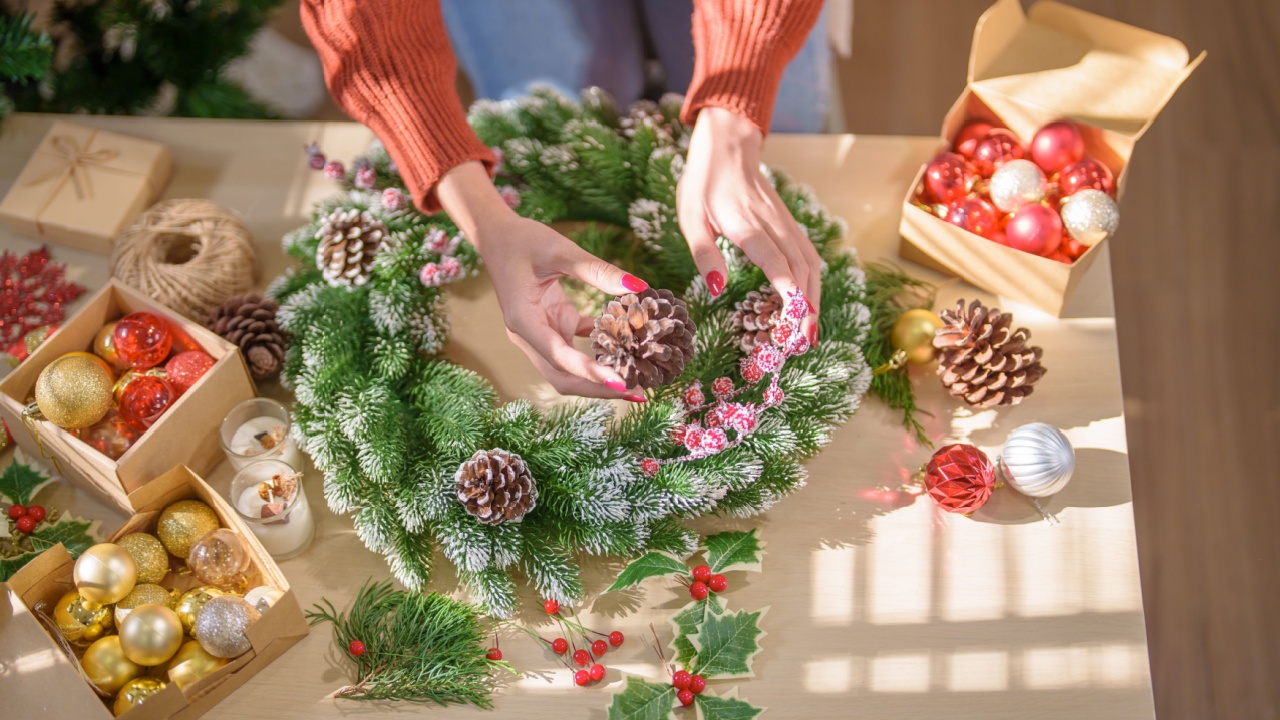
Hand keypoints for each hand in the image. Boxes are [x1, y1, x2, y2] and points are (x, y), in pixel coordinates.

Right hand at [437, 162, 648, 399]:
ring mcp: (540, 333)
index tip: (621, 382)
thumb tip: (636, 286)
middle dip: (597, 387)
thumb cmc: (522, 239)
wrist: (497, 234)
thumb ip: (596, 269)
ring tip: (636, 378)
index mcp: (524, 321)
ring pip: (569, 368)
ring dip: (599, 375)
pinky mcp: (552, 324)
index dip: (589, 372)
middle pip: (562, 376)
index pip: (559, 358)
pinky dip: (600, 350)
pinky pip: (577, 346)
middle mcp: (529, 335)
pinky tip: (628, 350)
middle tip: (637, 390)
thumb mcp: (560, 250)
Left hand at [677, 107, 821, 343]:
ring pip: (810, 264)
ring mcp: (786, 223)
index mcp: (744, 222)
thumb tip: (716, 288)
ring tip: (810, 333)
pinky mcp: (791, 225)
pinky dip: (813, 284)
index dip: (786, 286)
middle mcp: (772, 224)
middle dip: (804, 307)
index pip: (772, 257)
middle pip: (799, 267)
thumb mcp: (690, 218)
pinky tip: (809, 305)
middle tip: (803, 343)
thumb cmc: (703, 185)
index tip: (795, 315)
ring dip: (814, 299)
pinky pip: (809, 256)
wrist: (729, 147)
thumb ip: (704, 254)